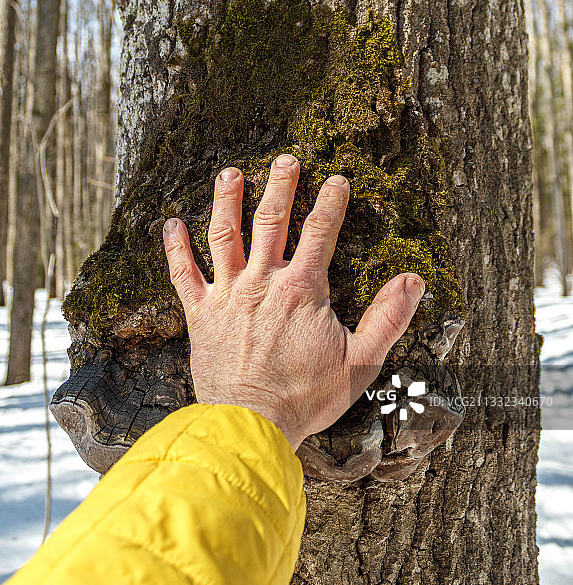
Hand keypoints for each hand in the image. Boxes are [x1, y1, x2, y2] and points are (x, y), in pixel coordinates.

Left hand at [163, 154, 424, 450]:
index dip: (331, 202)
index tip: (338, 179)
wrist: (250, 425)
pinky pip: (183, 274)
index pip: (320, 232)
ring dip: (227, 201)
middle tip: (285, 160)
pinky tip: (170, 224)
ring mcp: (228, 295)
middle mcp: (263, 282)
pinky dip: (175, 248)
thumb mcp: (361, 362)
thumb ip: (388, 318)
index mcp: (302, 289)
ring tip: (230, 173)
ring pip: (225, 236)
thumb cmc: (306, 397)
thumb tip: (414, 281)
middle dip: (280, 187)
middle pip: (271, 222)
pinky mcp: (200, 314)